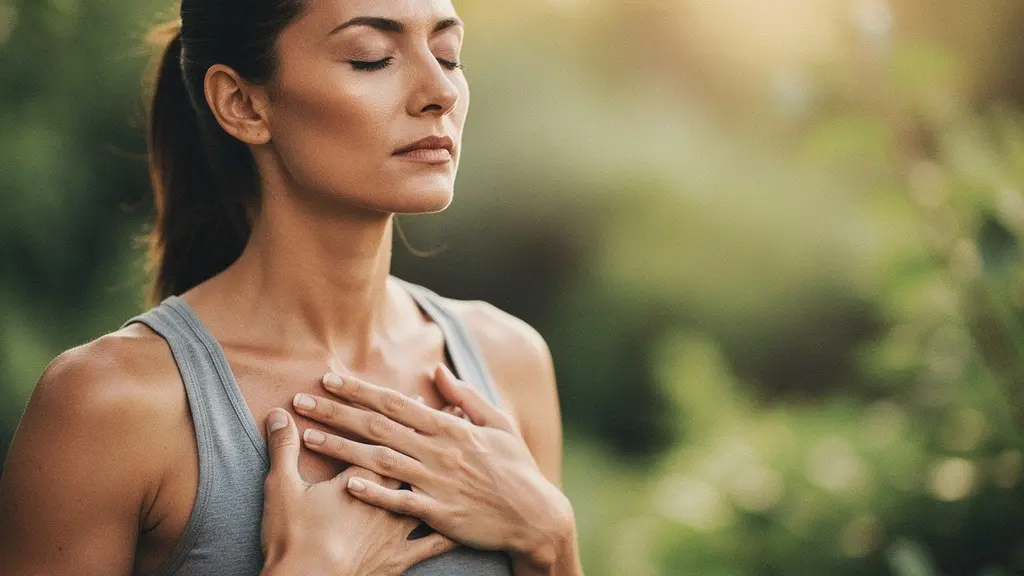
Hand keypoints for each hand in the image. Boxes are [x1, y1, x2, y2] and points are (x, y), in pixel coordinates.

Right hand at [259, 408, 455, 575]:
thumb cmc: (293, 537)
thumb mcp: (282, 488)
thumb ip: (283, 448)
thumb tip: (277, 414)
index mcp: (360, 477)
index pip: (384, 438)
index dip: (402, 419)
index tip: (422, 398)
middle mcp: (386, 499)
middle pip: (415, 461)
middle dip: (435, 438)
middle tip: (458, 418)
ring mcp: (395, 529)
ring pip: (430, 496)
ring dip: (450, 478)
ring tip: (470, 462)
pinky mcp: (399, 559)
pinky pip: (431, 545)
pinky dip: (448, 535)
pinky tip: (465, 529)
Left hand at [291, 365, 576, 567]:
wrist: (537, 516)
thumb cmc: (517, 469)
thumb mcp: (498, 424)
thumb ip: (465, 397)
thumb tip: (437, 371)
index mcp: (451, 428)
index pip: (396, 403)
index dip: (360, 390)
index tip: (329, 378)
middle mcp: (439, 451)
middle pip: (378, 427)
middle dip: (337, 412)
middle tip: (301, 400)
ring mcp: (439, 482)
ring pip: (381, 461)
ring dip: (342, 447)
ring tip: (309, 437)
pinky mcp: (441, 513)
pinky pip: (401, 501)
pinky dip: (375, 492)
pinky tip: (347, 484)